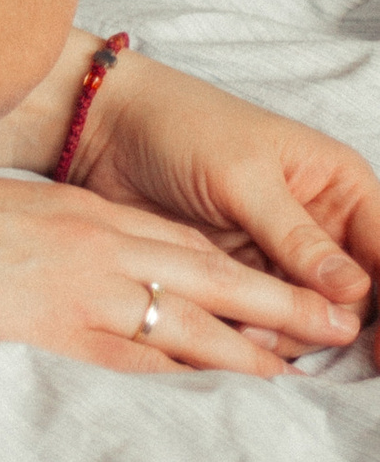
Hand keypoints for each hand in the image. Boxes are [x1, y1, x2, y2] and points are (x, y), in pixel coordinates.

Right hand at [0, 160, 364, 378]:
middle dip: (278, 303)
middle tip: (334, 325)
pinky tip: (219, 403)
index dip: (240, 270)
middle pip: (209, 276)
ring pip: (189, 323)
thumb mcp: (0, 211)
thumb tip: (71, 271)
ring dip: (250, 350)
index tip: (284, 294)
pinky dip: (185, 385)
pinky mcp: (52, 333)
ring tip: (298, 375)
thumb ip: (49, 237)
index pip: (182, 243)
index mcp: (81, 211)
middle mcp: (95, 243)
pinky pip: (136, 366)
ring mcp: (78, 288)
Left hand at [70, 56, 379, 322]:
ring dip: (288, 335)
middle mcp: (323, 224)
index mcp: (341, 185)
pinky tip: (233, 332)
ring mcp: (282, 255)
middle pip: (357, 299)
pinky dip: (257, 334)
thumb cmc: (179, 126)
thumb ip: (297, 238)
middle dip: (330, 325)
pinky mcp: (243, 277)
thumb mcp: (242, 178)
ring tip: (246, 327)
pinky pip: (267, 321)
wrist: (106, 130)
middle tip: (288, 334)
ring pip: (311, 318)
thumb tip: (356, 294)